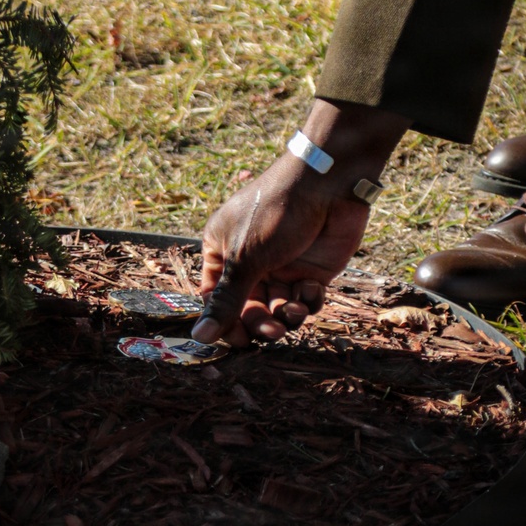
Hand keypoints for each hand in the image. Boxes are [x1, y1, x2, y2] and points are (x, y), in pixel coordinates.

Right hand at [192, 100, 408, 346]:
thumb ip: (226, 301)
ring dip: (285, 317)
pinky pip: (304, 300)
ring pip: (277, 310)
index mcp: (221, 251)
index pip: (216, 299)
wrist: (327, 184)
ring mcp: (282, 266)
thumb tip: (199, 337)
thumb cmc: (275, 212)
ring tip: (292, 311)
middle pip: (248, 309)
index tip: (239, 341)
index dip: (226, 323)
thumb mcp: (245, 258)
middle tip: (271, 333)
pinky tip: (310, 287)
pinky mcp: (311, 270)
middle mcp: (250, 262)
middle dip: (259, 324)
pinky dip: (308, 301)